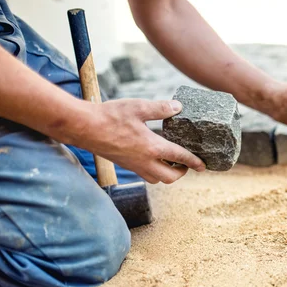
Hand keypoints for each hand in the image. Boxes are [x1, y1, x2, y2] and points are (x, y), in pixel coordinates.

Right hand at [71, 99, 204, 183]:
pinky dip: (155, 172)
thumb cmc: (110, 116)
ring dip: (168, 174)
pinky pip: (146, 175)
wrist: (83, 127)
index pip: (180, 157)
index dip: (194, 162)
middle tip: (187, 163)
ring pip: (157, 179)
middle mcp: (145, 161)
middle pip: (170, 177)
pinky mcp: (125, 165)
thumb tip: (178, 107)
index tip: (203, 165)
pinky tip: (154, 158)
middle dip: (182, 172)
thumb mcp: (138, 107)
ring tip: (172, 162)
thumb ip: (160, 108)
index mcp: (152, 147)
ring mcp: (134, 166)